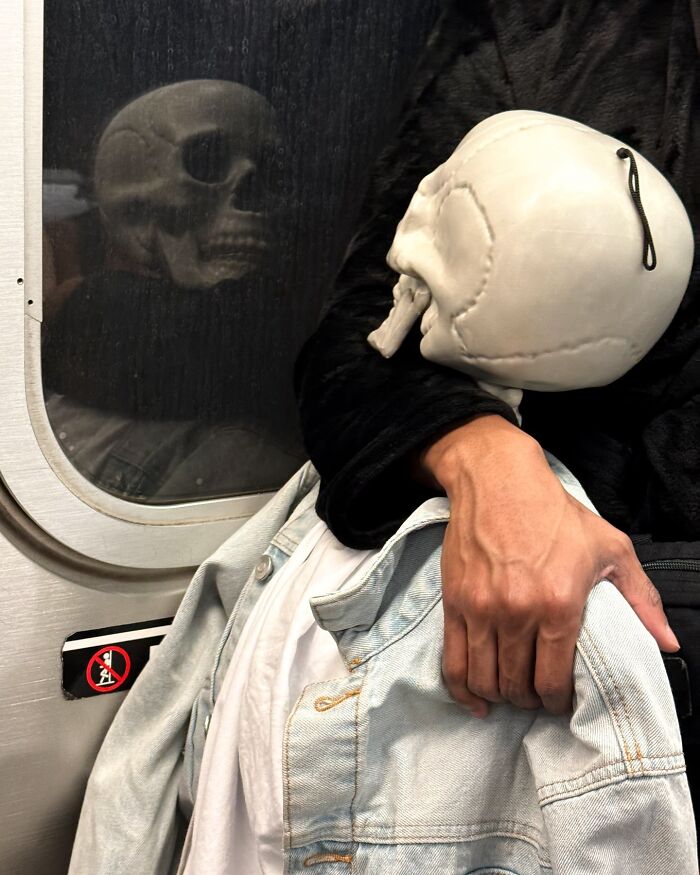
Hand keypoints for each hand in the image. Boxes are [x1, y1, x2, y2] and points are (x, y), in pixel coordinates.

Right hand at [420, 415, 679, 717]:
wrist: (498, 481)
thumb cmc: (555, 513)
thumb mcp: (611, 547)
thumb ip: (643, 598)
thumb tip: (668, 644)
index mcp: (559, 604)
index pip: (553, 681)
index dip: (558, 702)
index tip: (560, 700)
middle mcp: (517, 612)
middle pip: (518, 685)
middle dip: (529, 701)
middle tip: (536, 696)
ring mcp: (481, 609)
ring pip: (486, 679)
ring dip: (500, 696)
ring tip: (511, 691)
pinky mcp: (455, 603)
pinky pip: (453, 662)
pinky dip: (463, 689)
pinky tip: (476, 699)